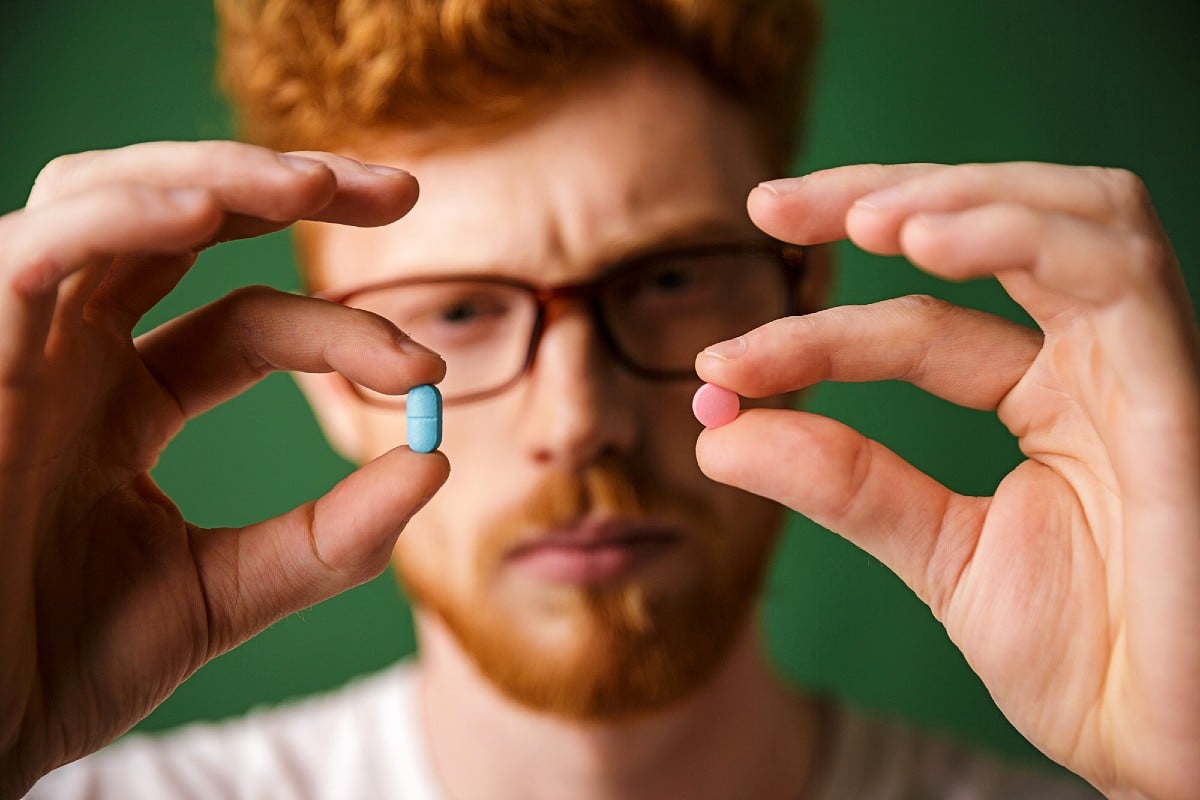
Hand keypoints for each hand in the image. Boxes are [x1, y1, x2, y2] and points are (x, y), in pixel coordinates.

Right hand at [0, 142, 448, 797]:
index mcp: (124, 399)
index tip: (427, 373)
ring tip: (318, 180)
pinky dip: (117, 216)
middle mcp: (70, 354)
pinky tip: (206, 211)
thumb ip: (328, 539)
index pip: (248, 324)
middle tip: (399, 188)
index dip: (342, 335)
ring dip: (214, 174)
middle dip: (286, 187)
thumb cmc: (58, 665)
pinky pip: (32, 252)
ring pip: (105, 199)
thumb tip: (436, 460)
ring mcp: (15, 345)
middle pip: (177, 221)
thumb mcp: (225, 593)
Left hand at [696, 163, 1199, 798]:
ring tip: (857, 217)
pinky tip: (921, 239)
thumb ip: (845, 485)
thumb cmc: (1089, 658)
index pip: (920, 325)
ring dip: (955, 195)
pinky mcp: (1178, 393)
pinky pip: (1114, 274)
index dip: (815, 334)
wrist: (1171, 745)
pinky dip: (1015, 234)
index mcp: (1051, 394)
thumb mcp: (940, 553)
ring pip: (1070, 215)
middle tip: (770, 203)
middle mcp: (1099, 363)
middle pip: (997, 225)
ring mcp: (1144, 367)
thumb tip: (718, 434)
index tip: (719, 367)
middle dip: (882, 194)